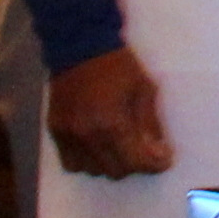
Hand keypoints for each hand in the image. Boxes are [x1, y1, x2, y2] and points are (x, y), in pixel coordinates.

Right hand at [46, 46, 174, 178]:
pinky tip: (97, 146)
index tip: (163, 159)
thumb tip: (159, 154)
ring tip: (119, 147)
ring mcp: (68, 136)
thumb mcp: (144, 89)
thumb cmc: (117, 66)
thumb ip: (150, 125)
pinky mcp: (55, 132)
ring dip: (110, 164)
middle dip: (134, 164)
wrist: (78, 46)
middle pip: (115, 171)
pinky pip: (71, 163)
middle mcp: (88, 135)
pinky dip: (88, 161)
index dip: (154, 165)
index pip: (135, 162)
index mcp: (112, 123)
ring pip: (93, 170)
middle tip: (142, 149)